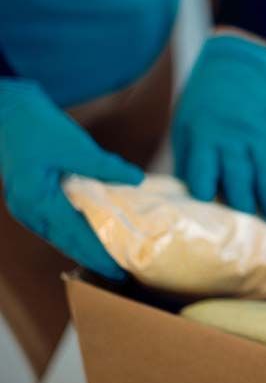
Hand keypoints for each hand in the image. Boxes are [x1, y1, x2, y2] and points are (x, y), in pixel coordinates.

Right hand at [0, 80, 143, 278]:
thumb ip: (105, 166)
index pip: (74, 237)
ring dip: (82, 245)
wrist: (8, 110)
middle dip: (92, 257)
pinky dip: (73, 229)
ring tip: (109, 256)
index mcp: (38, 201)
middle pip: (65, 241)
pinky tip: (91, 229)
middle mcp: (28, 210)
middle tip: (119, 272)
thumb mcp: (75, 146)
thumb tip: (136, 180)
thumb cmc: (37, 126)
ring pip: (58, 233)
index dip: (97, 255)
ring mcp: (26, 205)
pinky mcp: (29, 196)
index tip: (118, 272)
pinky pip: (53, 221)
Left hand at [172, 34, 265, 224]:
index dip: (207, 202)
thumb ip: (191, 159)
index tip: (208, 225)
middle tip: (246, 236)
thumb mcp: (186, 125)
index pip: (204, 178)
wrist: (236, 63)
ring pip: (264, 175)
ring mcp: (257, 133)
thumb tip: (191, 197)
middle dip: (242, 209)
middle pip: (238, 181)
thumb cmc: (204, 99)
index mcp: (202, 136)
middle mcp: (231, 137)